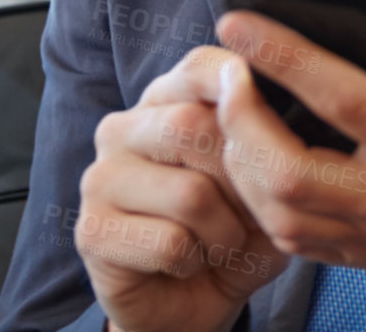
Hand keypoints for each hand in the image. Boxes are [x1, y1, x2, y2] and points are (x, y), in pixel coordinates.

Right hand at [76, 49, 289, 331]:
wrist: (195, 297)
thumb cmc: (236, 226)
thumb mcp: (267, 178)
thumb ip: (268, 138)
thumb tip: (274, 102)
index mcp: (165, 102)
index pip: (198, 67)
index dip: (239, 81)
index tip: (264, 102)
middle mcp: (123, 130)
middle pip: (194, 127)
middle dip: (243, 177)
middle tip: (252, 208)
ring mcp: (100, 179)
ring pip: (191, 192)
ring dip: (226, 229)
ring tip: (221, 239)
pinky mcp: (91, 231)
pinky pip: (171, 242)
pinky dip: (198, 259)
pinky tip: (189, 261)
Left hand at [212, 11, 365, 300]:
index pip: (341, 96)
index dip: (284, 56)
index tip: (244, 26)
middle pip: (288, 168)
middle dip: (241, 119)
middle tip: (229, 75)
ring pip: (279, 211)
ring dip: (242, 161)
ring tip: (235, 114)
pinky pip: (293, 237)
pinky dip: (261, 199)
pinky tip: (257, 163)